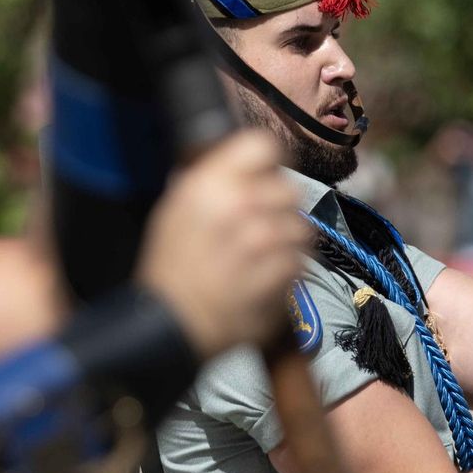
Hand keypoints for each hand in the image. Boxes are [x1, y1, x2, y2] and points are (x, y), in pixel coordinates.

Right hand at [136, 131, 308, 358]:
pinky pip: (300, 260)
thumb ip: (211, 181)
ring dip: (286, 240)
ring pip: (300, 226)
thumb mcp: (176, 209)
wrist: (173, 325)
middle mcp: (240, 206)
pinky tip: (262, 277)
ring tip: (260, 257)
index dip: (266, 163)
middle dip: (278, 206)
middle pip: (289, 187)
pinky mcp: (282, 273)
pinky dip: (287, 269)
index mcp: (209, 184)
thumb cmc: (171, 270)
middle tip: (259, 225)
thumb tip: (239, 164)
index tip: (264, 176)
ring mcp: (264, 241)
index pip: (262, 146)